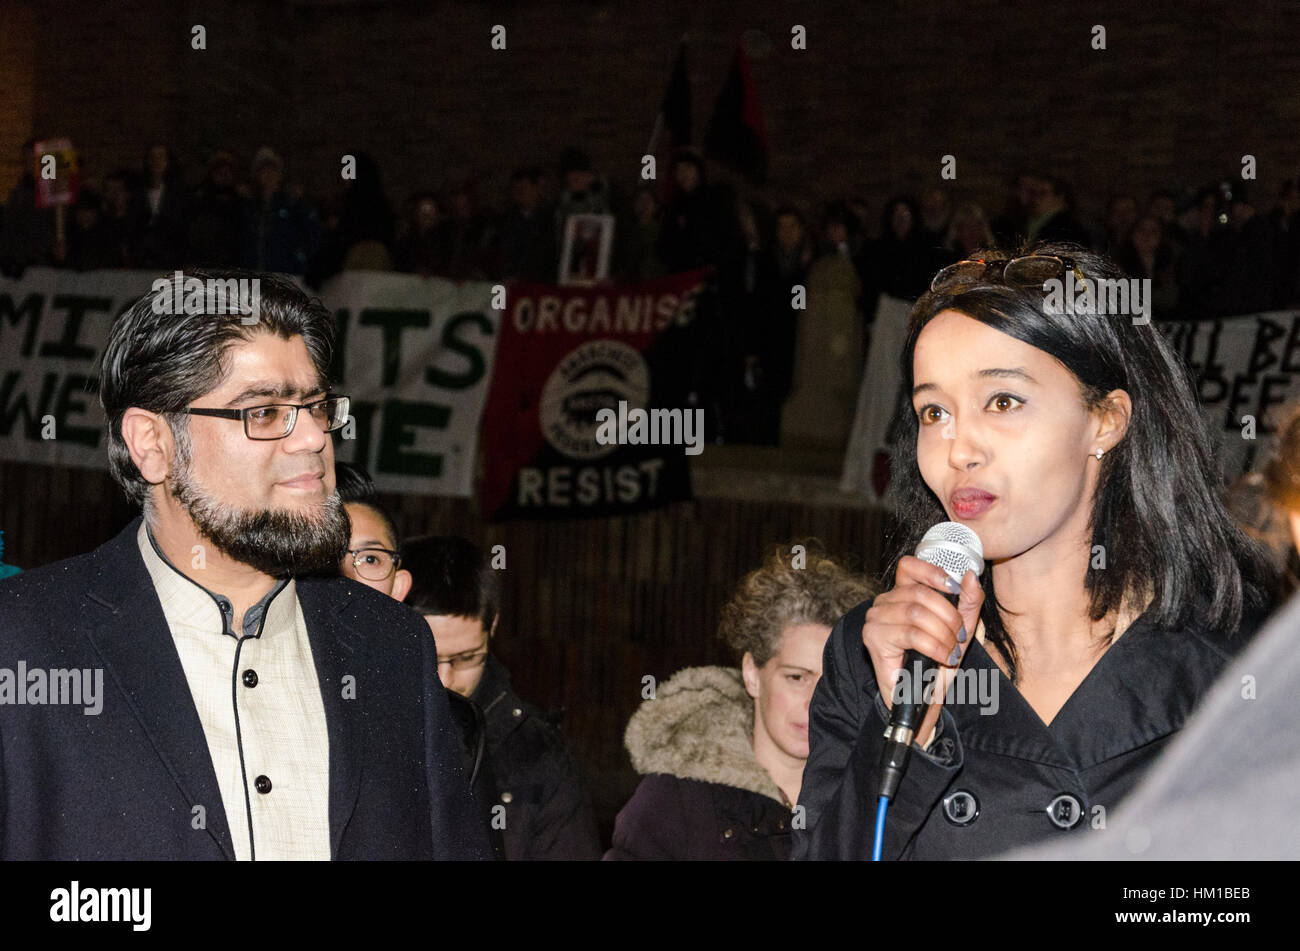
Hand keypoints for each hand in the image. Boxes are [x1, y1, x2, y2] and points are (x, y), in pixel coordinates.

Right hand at [862, 556, 984, 744]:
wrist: (923, 702)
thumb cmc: (938, 666)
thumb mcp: (961, 630)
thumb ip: (968, 602)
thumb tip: (970, 575)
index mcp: (902, 595)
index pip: (909, 566)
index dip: (933, 572)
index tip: (955, 589)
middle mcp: (884, 603)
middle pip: (920, 593)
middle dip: (949, 615)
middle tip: (960, 636)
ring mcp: (875, 620)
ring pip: (916, 613)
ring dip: (943, 634)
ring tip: (951, 651)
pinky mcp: (873, 639)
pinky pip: (910, 634)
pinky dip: (934, 646)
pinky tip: (943, 657)